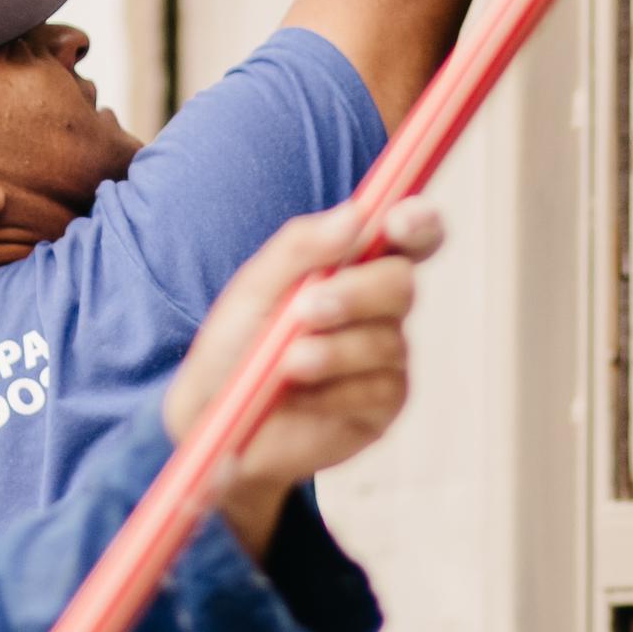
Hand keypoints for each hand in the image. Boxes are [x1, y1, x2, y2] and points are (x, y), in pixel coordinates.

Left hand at [163, 196, 435, 555]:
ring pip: (387, 340)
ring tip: (287, 364)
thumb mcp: (255, 287)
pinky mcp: (384, 404)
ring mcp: (386, 356)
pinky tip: (297, 397)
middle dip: (355, 294)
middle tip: (306, 310)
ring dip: (333, 351)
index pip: (410, 234)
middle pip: (401, 283)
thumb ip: (302, 247)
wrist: (214, 416)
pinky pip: (378, 388)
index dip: (418, 222)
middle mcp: (379, 307)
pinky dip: (332, 391)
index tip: (395, 225)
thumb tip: (356, 216)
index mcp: (354, 265)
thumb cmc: (235, 343)